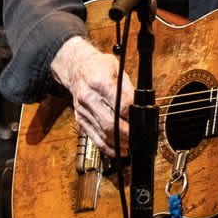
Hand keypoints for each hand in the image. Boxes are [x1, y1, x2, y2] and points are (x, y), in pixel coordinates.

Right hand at [51, 36, 134, 155]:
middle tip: (139, 137)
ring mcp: (83, 110)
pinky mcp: (80, 119)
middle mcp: (88, 97)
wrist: (75, 68)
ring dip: (119, 143)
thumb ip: (128, 88)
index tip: (141, 119)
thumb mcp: (116, 68)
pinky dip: (107, 147)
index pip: (120, 104)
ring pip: (103, 133)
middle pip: (110, 123)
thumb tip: (139, 106)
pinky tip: (119, 150)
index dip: (132, 115)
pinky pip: (94, 138)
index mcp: (99, 82)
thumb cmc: (98, 67)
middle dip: (127, 134)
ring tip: (131, 146)